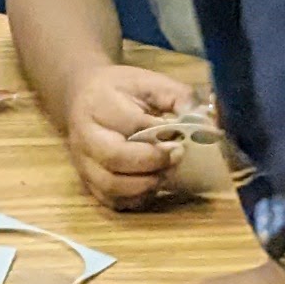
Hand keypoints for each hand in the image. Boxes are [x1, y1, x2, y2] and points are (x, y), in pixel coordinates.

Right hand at [67, 62, 205, 209]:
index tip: (179, 138)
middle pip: (113, 157)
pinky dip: (135, 199)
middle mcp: (84, 135)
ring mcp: (82, 162)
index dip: (157, 134)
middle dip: (151, 162)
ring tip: (165, 173)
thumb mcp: (150, 82)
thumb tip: (202, 121)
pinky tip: (152, 185)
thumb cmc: (121, 90)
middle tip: (175, 156)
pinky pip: (111, 201)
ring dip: (145, 185)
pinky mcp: (86, 182)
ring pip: (110, 186)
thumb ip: (178, 97)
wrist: (82, 97)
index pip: (128, 123)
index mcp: (98, 103)